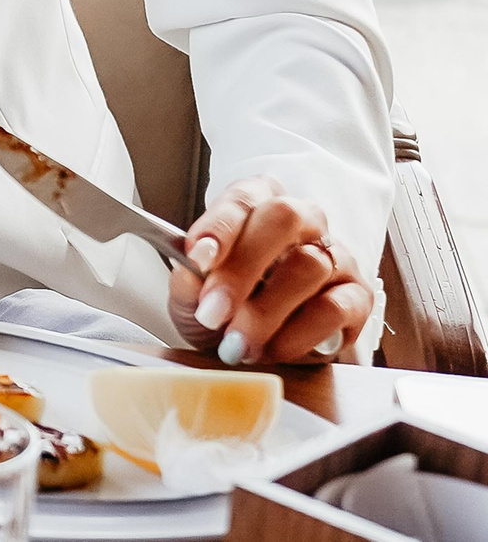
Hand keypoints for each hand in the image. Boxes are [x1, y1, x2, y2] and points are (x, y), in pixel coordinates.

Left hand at [168, 176, 373, 363]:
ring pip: (309, 266)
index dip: (221, 225)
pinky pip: (333, 308)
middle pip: (284, 218)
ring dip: (264, 312)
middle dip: (242, 268)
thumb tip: (191, 273)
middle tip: (212, 312)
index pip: (244, 197)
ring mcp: (337, 257)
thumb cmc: (224, 307)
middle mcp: (304, 221)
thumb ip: (188, 280)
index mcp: (258, 204)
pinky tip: (270, 350)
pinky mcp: (358, 298)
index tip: (197, 258)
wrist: (255, 348)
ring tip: (235, 343)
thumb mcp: (192, 294)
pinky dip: (296, 334)